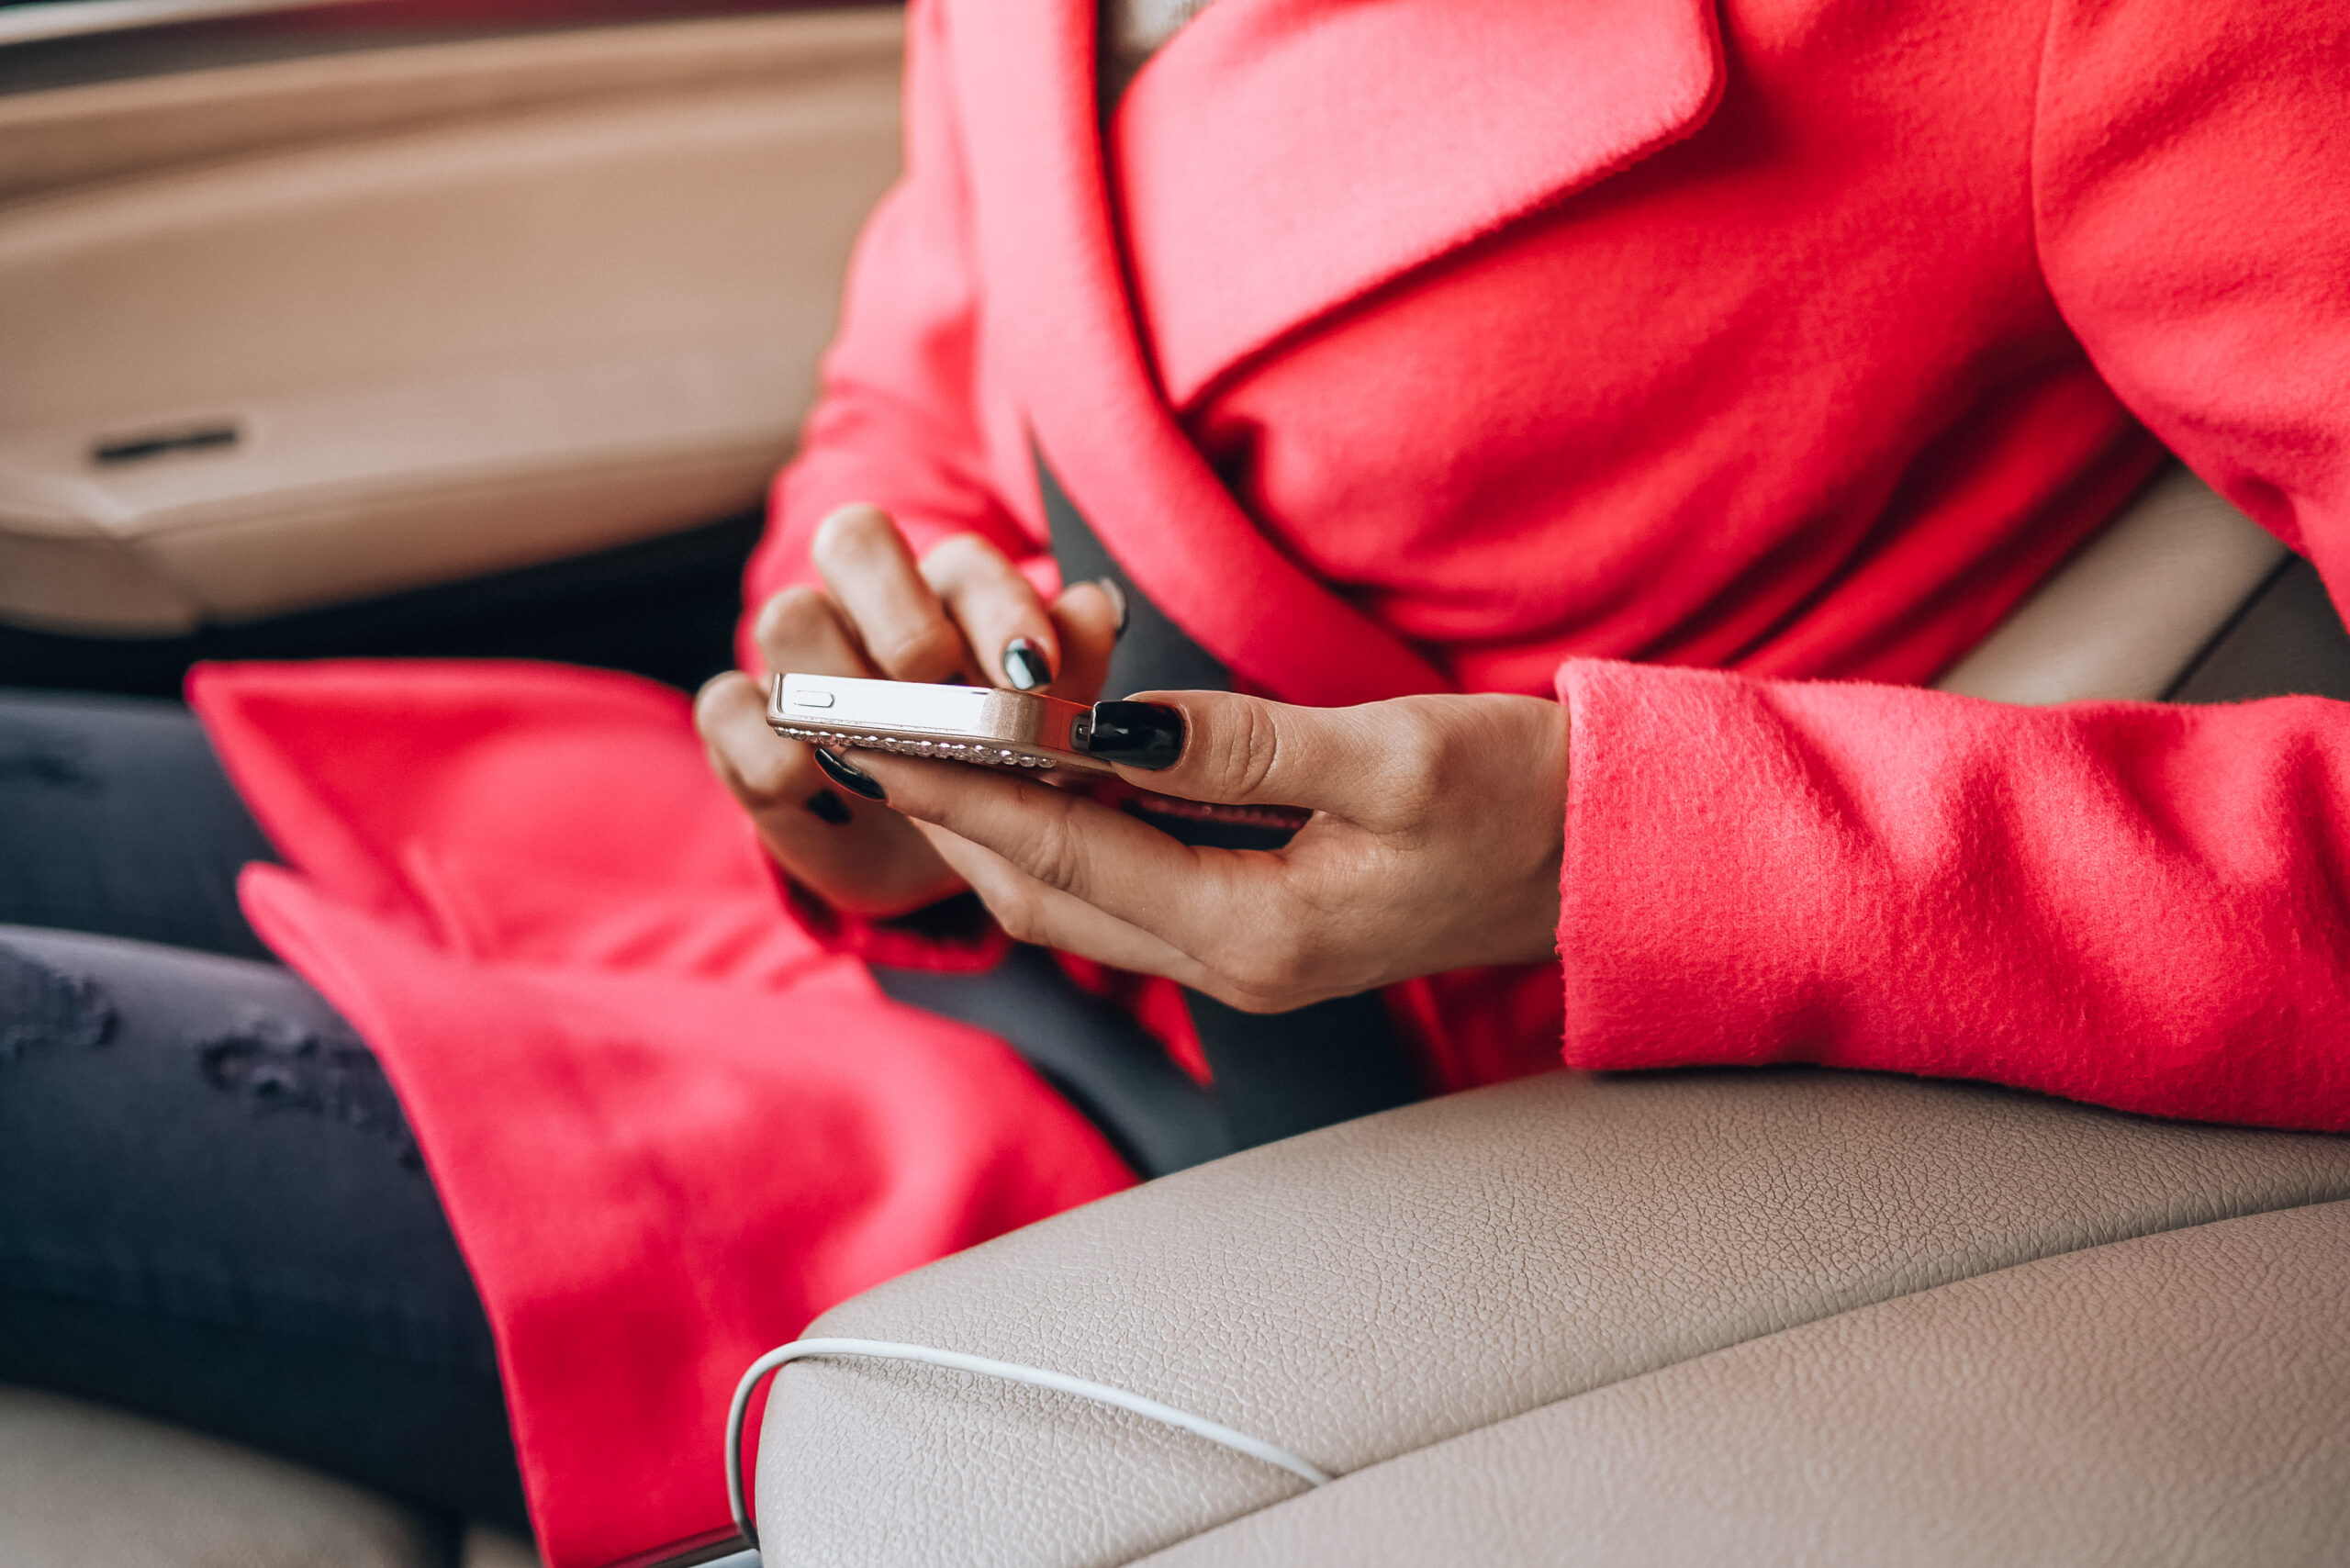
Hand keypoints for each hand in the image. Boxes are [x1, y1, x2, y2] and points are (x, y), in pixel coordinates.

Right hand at [695, 503, 1122, 915]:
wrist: (925, 852)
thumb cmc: (993, 769)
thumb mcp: (1039, 734)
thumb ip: (1070, 670)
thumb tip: (1097, 606)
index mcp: (946, 591)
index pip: (960, 557)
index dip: (998, 605)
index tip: (1036, 673)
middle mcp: (863, 604)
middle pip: (854, 539)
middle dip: (905, 619)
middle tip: (945, 698)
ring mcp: (795, 659)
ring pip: (787, 614)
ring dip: (838, 681)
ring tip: (884, 756)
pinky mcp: (740, 725)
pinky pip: (726, 706)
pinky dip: (767, 747)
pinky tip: (818, 790)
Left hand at [838, 689, 1567, 1010]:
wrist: (1602, 860)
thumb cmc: (1520, 802)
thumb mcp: (1391, 756)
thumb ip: (1244, 746)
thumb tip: (1108, 726)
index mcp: (1260, 933)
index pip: (1069, 857)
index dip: (964, 791)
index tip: (876, 734)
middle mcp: (1235, 964)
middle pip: (1049, 895)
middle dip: (953, 816)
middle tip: (865, 733)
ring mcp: (1246, 954)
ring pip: (1080, 896)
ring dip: (1000, 826)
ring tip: (921, 746)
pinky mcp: (1262, 923)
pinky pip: (1130, 884)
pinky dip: (1068, 829)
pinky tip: (1037, 770)